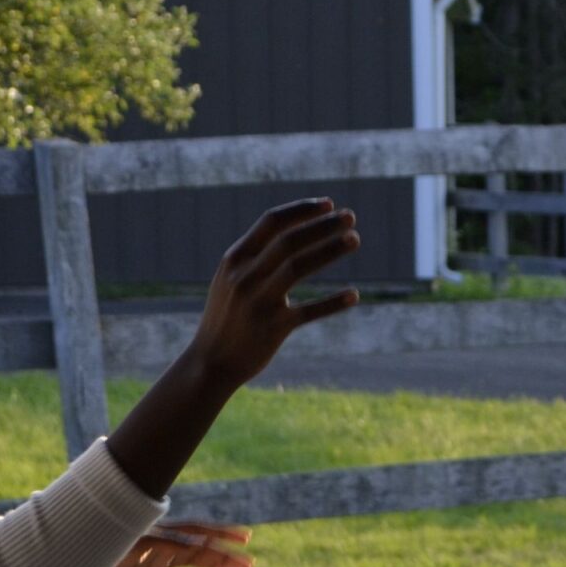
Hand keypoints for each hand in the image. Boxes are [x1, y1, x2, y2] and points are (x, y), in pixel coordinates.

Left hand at [83, 521, 253, 566]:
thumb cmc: (94, 550)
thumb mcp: (126, 546)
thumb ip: (156, 546)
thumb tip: (185, 544)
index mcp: (157, 535)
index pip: (196, 533)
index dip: (220, 535)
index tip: (243, 538)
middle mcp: (160, 550)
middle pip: (200, 551)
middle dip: (225, 555)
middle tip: (250, 562)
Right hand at [189, 199, 361, 387]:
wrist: (210, 362)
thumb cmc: (226, 316)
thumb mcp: (229, 279)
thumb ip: (255, 256)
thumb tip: (292, 231)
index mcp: (235, 259)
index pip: (271, 222)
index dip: (302, 210)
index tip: (329, 204)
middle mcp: (245, 276)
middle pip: (289, 240)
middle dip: (323, 225)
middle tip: (351, 217)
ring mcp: (258, 301)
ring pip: (299, 267)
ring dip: (330, 250)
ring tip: (355, 239)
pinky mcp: (273, 328)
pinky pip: (309, 311)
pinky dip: (333, 302)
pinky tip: (354, 295)